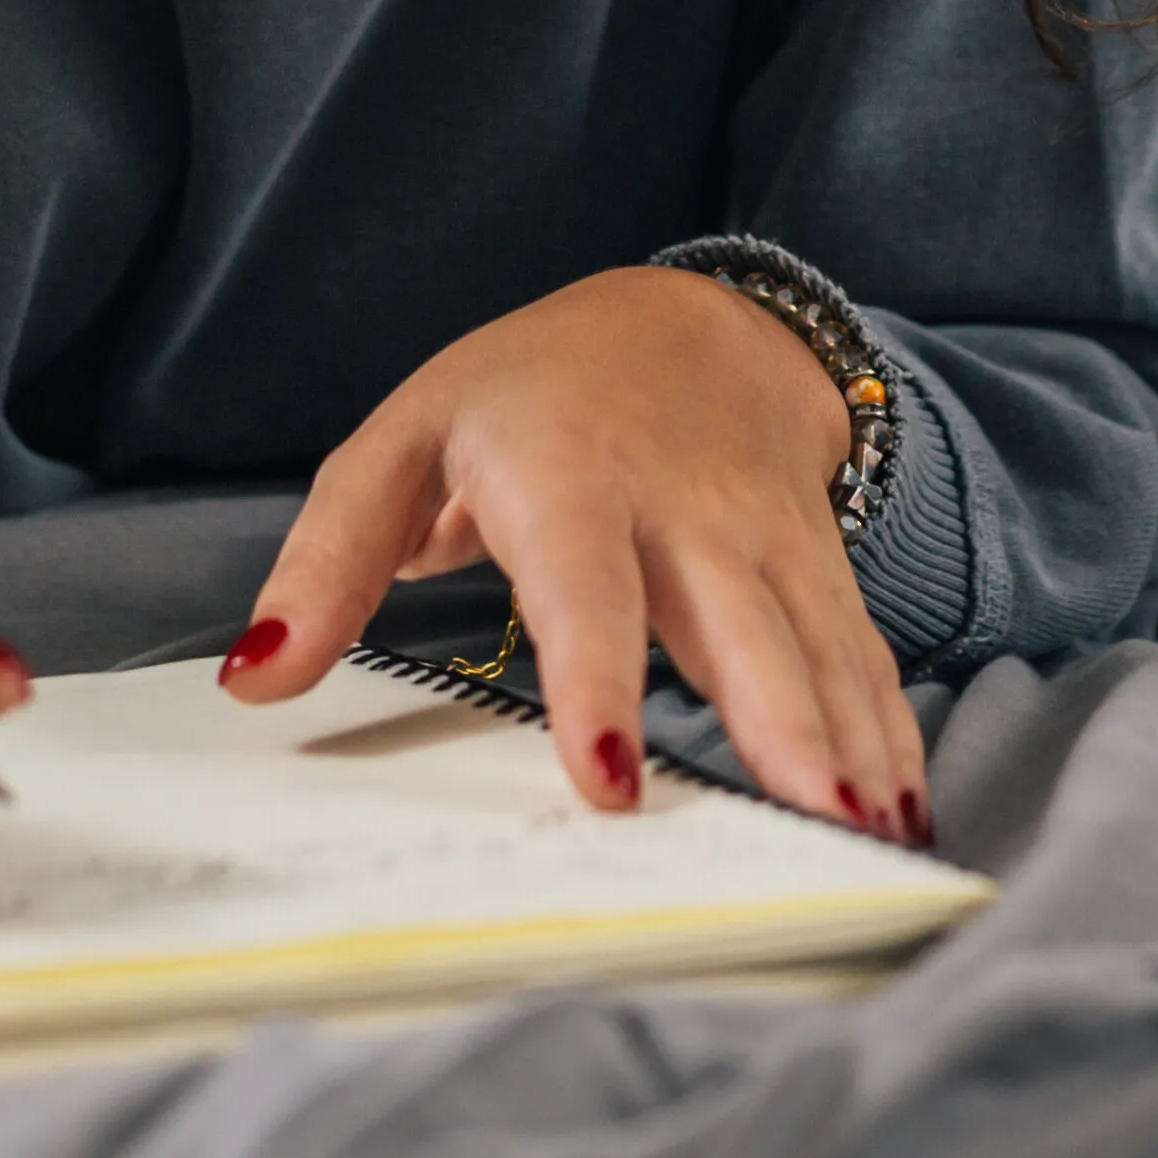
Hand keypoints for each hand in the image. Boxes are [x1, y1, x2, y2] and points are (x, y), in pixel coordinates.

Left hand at [222, 268, 930, 846]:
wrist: (688, 321)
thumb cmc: (523, 395)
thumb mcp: (403, 440)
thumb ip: (330, 560)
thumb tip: (255, 677)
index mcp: (566, 478)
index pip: (584, 590)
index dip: (598, 682)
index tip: (609, 779)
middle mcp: (681, 509)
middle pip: (738, 622)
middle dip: (780, 722)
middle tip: (812, 821)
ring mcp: (763, 536)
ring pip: (816, 643)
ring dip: (849, 741)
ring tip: (872, 836)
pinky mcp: (816, 563)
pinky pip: (856, 649)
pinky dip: (885, 726)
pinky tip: (902, 804)